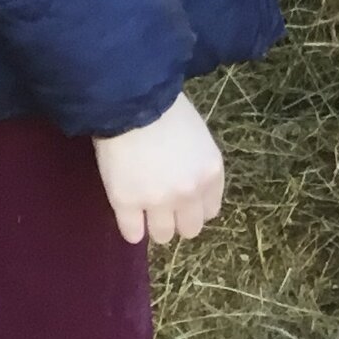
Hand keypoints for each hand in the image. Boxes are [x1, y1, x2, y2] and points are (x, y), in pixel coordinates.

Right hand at [93, 90, 224, 245]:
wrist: (134, 103)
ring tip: (145, 208)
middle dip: (178, 219)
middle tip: (165, 205)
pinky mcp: (127, 205)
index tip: (185, 200)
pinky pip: (133, 235)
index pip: (210, 210)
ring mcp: (158, 202)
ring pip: (162, 236)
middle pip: (190, 229)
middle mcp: (189, 192)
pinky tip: (129, 215)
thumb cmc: (169, 111)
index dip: (196, 205)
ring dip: (155, 225)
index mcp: (211, 173)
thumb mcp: (199, 138)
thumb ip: (198, 167)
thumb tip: (191, 189)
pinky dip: (132, 228)